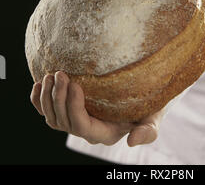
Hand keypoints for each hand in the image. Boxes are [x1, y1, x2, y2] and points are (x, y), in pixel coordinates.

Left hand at [30, 71, 165, 146]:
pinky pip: (46, 111)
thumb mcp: (154, 117)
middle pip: (64, 121)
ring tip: (52, 74)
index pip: (82, 126)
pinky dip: (39, 100)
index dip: (75, 107)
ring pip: (52, 118)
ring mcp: (76, 121)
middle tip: (60, 73)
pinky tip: (39, 83)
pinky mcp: (68, 110)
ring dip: (48, 97)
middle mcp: (87, 130)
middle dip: (59, 98)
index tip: (76, 84)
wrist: (143, 96)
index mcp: (105, 133)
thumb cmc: (150, 106)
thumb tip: (132, 141)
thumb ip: (148, 131)